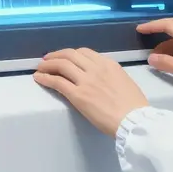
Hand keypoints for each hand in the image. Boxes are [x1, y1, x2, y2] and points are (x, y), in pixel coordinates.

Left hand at [34, 48, 149, 136]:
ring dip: (47, 65)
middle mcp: (96, 68)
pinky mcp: (78, 95)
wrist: (133, 119)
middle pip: (69, 54)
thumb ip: (110, 75)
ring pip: (61, 65)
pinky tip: (39, 78)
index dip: (70, 53)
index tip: (64, 58)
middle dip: (55, 55)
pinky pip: (57, 82)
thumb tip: (99, 77)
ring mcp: (86, 81)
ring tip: (40, 68)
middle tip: (47, 60)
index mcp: (108, 64)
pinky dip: (45, 78)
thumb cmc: (133, 105)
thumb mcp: (123, 80)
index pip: (84, 52)